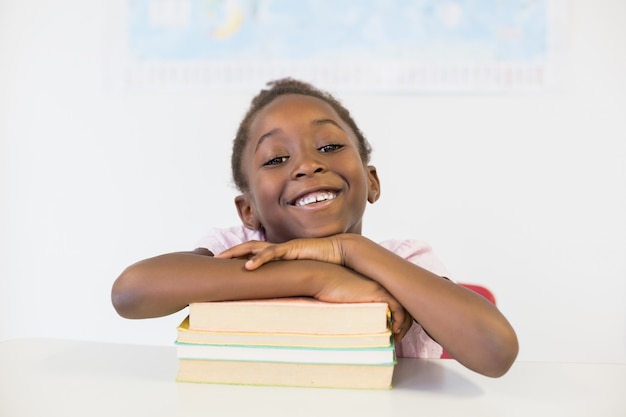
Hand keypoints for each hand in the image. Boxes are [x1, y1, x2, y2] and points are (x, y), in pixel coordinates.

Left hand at [215, 237, 344, 269]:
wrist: (341, 252)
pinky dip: (259, 260)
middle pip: (248, 247)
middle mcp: (279, 249)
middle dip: (230, 252)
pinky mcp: (292, 249)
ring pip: (254, 247)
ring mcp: (284, 247)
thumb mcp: (303, 276)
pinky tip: (247, 267)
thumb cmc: (324, 265)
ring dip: (237, 252)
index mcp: (280, 255)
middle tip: (213, 260)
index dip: (238, 257)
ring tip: (221, 259)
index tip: (223, 266)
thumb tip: (283, 298)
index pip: (254, 254)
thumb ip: (292, 282)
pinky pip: (272, 253)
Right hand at [311, 265, 412, 341]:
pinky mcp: (379, 292)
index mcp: (372, 284)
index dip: (398, 316)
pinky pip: (398, 308)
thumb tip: (354, 323)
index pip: (394, 299)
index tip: (393, 330)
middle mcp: (380, 283)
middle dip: (405, 321)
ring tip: (397, 337)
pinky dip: (400, 321)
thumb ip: (353, 306)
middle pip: (403, 303)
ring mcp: (381, 287)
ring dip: (404, 324)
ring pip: (404, 306)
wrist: (321, 277)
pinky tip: (394, 330)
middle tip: (399, 336)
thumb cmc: (326, 289)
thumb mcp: (343, 299)